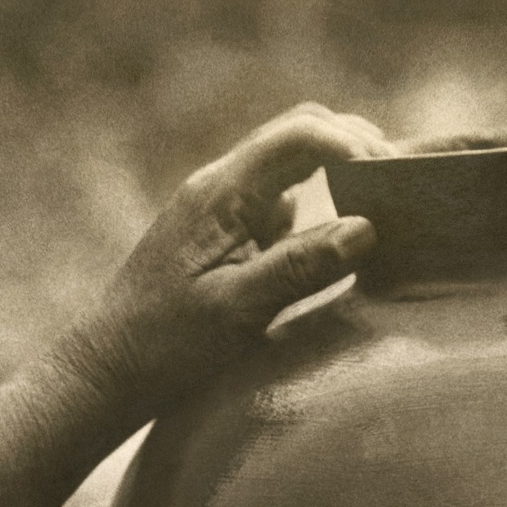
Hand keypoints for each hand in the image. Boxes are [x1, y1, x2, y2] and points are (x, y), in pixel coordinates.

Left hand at [57, 103, 390, 416]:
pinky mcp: (220, 235)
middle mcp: (219, 187)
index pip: (300, 135)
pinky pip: (276, 206)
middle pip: (298, 134)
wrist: (108, 371)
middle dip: (352, 148)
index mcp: (222, 193)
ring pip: (290, 168)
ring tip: (377, 216)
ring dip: (334, 180)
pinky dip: (312, 214)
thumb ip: (301, 266)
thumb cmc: (165, 347)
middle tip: (398, 187)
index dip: (354, 144)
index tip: (392, 179)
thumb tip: (366, 228)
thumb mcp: (238, 311)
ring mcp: (218, 209)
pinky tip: (331, 251)